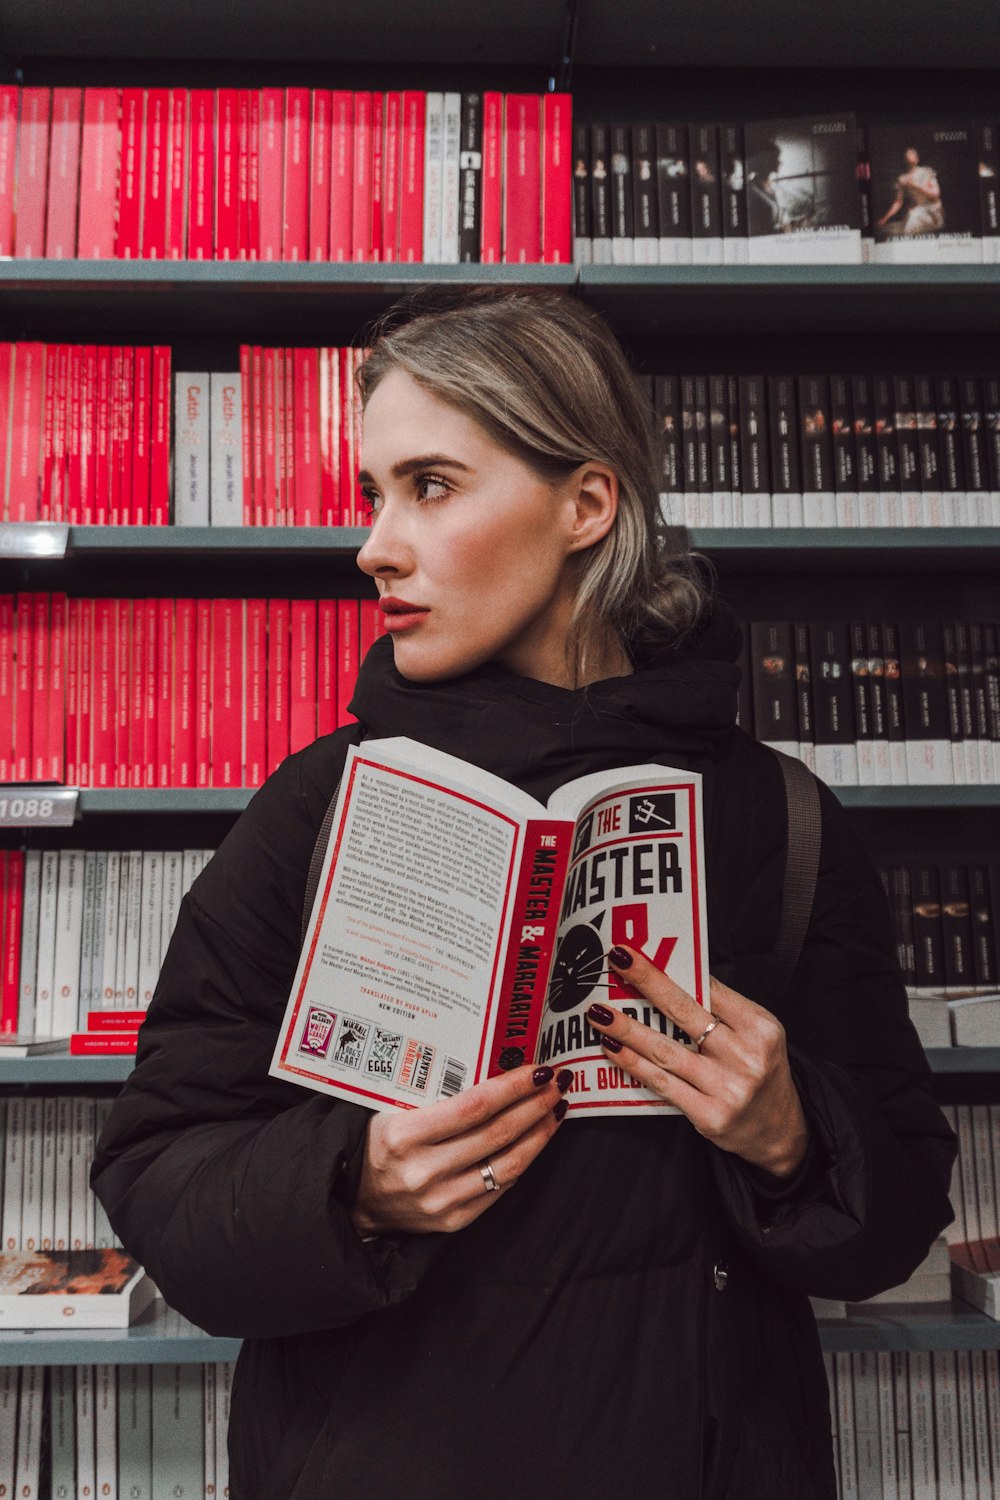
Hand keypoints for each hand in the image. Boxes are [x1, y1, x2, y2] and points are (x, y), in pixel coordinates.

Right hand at [351, 1065, 571, 1236]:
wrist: (355, 1200)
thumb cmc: (378, 1142)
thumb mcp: (390, 1107)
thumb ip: (433, 1091)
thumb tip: (491, 1062)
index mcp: (403, 1134)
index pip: (473, 1106)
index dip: (513, 1087)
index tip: (538, 1070)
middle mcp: (423, 1170)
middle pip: (497, 1132)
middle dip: (535, 1104)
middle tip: (558, 1082)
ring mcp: (440, 1200)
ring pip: (508, 1163)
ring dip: (540, 1133)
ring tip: (555, 1109)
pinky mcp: (454, 1220)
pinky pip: (501, 1188)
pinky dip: (524, 1161)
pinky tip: (535, 1141)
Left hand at [587, 945, 809, 1178]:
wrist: (781, 1132)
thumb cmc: (760, 1071)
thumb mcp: (757, 1035)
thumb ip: (722, 1010)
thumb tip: (670, 975)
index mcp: (760, 1028)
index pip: (710, 990)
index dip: (672, 970)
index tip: (637, 953)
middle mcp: (746, 1056)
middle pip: (685, 1012)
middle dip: (647, 982)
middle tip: (616, 961)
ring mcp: (728, 1089)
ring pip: (666, 1050)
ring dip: (627, 1029)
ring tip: (599, 1013)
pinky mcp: (710, 1116)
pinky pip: (662, 1083)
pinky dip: (633, 1064)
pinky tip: (612, 1048)